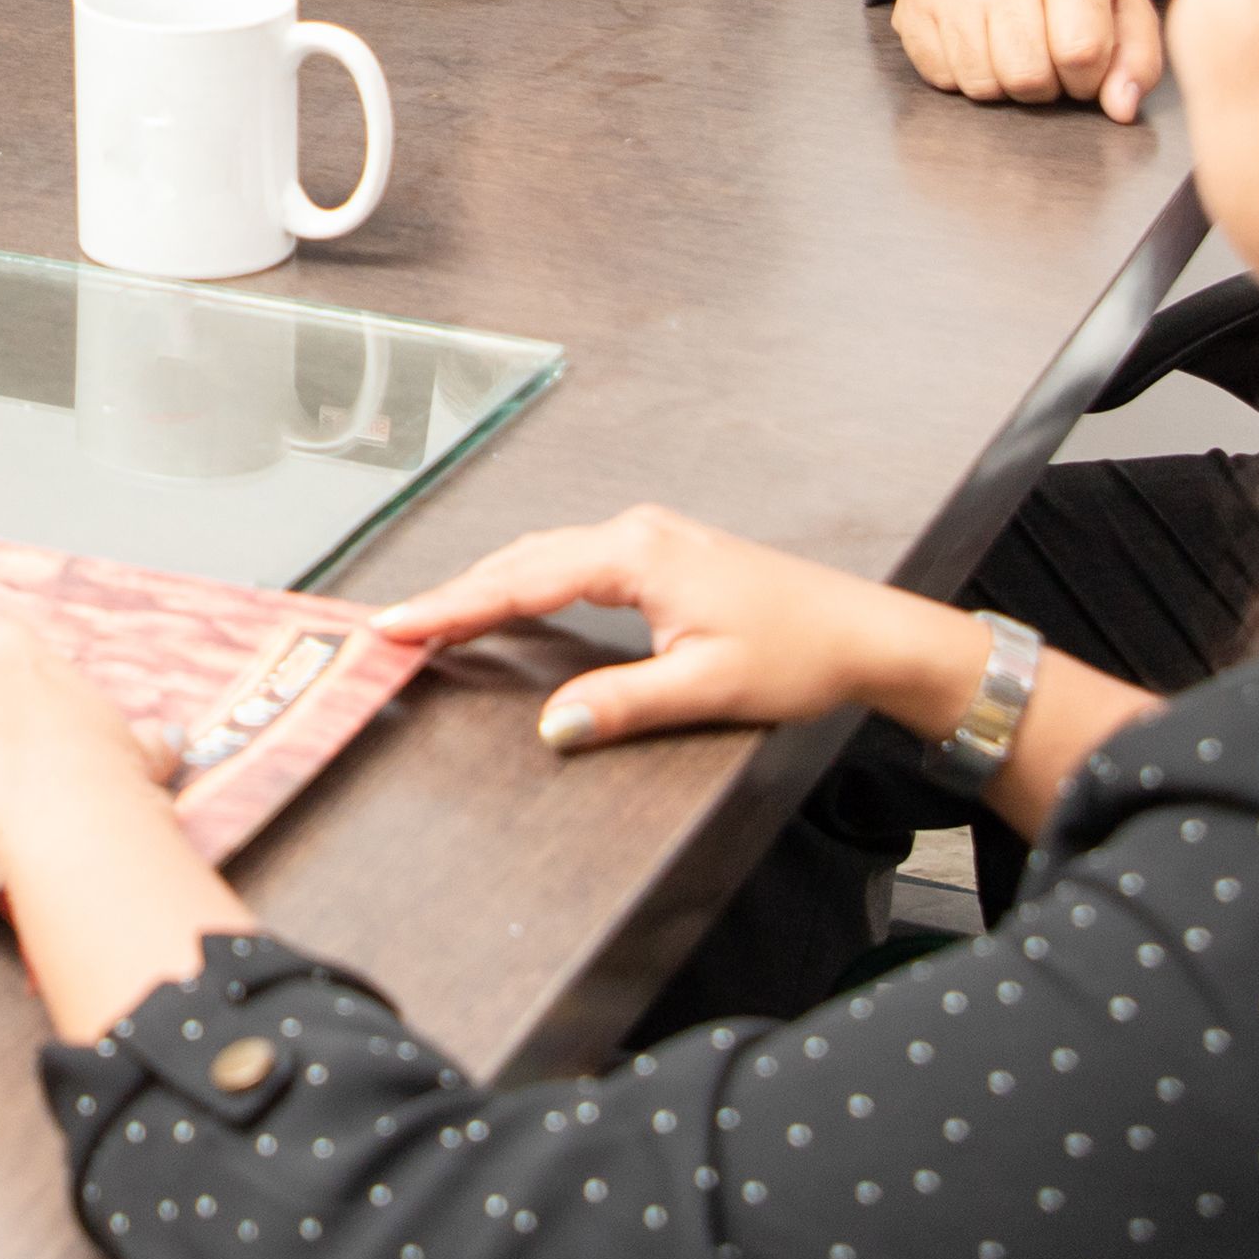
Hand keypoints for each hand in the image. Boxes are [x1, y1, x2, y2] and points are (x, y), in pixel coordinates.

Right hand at [375, 506, 985, 754]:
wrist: (866, 633)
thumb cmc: (798, 654)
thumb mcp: (706, 689)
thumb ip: (620, 705)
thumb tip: (552, 726)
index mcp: (636, 555)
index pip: (520, 581)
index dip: (453, 607)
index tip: (397, 626)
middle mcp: (635, 533)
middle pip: (521, 559)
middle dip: (455, 595)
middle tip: (393, 628)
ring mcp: (648, 538)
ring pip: (544, 556)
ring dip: (488, 586)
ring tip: (433, 619)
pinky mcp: (661, 553)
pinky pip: (571, 561)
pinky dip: (526, 581)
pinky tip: (509, 601)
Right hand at [891, 0, 1165, 120]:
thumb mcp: (1123, 7)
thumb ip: (1137, 62)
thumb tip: (1120, 110)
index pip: (1081, 54)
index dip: (1088, 80)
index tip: (1084, 65)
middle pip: (1027, 76)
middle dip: (1045, 87)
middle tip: (1046, 59)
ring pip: (981, 84)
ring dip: (1003, 85)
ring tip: (1013, 52)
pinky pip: (940, 77)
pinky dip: (963, 76)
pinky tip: (977, 45)